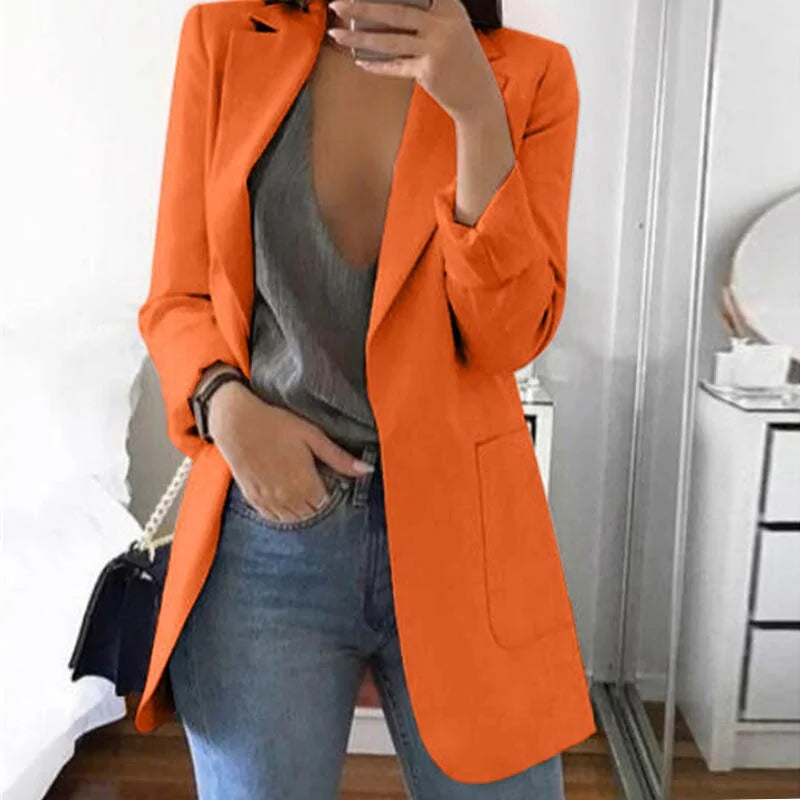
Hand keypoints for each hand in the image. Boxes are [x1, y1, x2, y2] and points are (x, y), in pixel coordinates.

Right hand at [207, 382, 373, 522]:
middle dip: (316, 503)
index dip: (330, 493)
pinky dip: (281, 513)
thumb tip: (368, 470)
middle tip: (315, 483)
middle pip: (311, 513)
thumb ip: (339, 458)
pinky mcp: (253, 498)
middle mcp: (288, 498)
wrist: (236, 422)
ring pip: (292, 518)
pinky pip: (272, 517)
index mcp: (306, 484)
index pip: (326, 504)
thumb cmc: (276, 424)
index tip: (328, 480)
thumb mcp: (313, 436)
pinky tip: (284, 499)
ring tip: (300, 489)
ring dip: (300, 509)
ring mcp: (269, 500)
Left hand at [326, 0, 503, 123]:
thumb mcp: (453, 28)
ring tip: (337, 34)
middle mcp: (444, 24)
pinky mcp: (428, 72)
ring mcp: (436, 49)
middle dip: (362, 6)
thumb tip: (384, 9)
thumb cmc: (462, 60)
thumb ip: (428, 15)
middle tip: (338, 3)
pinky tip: (360, 61)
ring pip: (390, 40)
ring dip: (359, 37)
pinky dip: (377, 64)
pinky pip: (396, 66)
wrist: (479, 95)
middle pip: (396, 11)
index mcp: (451, 6)